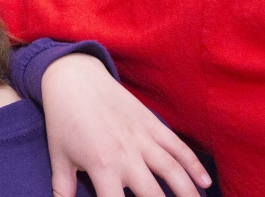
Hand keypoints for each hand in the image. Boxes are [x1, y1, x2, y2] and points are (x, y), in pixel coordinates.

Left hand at [41, 54, 209, 196]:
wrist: (74, 79)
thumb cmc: (63, 121)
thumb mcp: (59, 157)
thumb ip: (62, 189)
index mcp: (101, 166)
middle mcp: (126, 155)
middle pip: (153, 194)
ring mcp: (143, 138)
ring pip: (174, 171)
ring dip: (188, 192)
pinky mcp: (153, 124)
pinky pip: (178, 147)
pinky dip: (194, 165)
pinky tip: (205, 182)